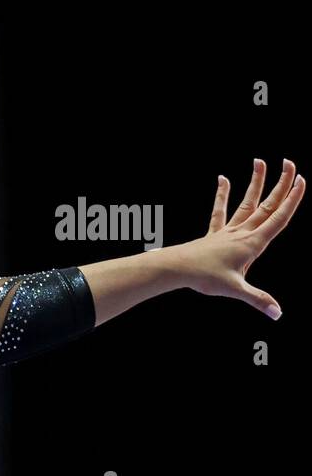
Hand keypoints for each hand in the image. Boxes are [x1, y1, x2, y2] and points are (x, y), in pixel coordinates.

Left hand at [175, 158, 303, 319]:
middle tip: (291, 163)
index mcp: (253, 243)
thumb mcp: (235, 290)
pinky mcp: (214, 234)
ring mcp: (228, 232)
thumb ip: (258, 300)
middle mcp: (243, 233)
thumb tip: (278, 314)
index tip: (302, 180)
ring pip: (247, 203)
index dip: (292, 199)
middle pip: (267, 205)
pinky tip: (223, 178)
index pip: (278, 217)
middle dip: (281, 184)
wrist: (176, 268)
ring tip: (260, 161)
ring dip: (255, 182)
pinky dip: (222, 194)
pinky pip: (220, 211)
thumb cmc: (204, 277)